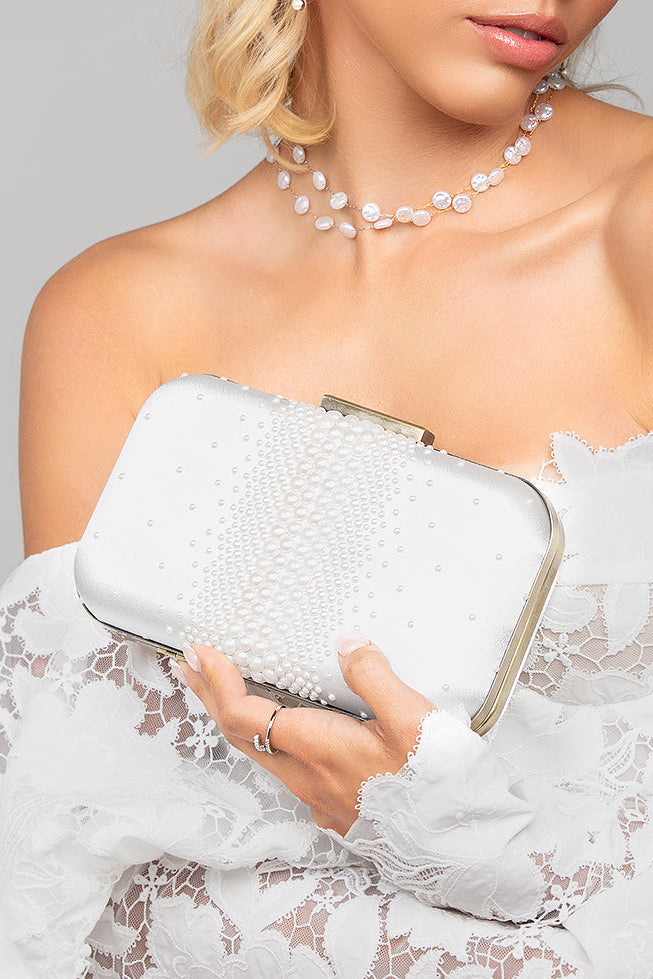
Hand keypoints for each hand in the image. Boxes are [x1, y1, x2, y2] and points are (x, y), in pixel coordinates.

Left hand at [172, 635, 434, 834]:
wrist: (464, 849)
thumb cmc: (440, 789)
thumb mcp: (414, 720)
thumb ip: (374, 676)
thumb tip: (346, 644)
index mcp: (318, 749)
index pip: (244, 713)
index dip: (217, 681)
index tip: (200, 651)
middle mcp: (308, 777)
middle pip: (240, 735)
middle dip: (211, 696)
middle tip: (191, 666)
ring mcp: (320, 796)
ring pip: (260, 753)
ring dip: (235, 716)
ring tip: (225, 688)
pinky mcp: (336, 806)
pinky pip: (285, 767)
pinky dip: (266, 736)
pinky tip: (281, 727)